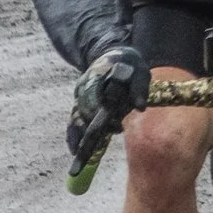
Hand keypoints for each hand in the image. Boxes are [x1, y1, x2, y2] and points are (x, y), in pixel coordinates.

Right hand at [67, 41, 149, 163]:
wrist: (113, 54)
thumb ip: (139, 87)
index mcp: (97, 79)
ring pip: (75, 119)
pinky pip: (73, 120)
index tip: (111, 128)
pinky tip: (74, 151)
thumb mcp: (140, 71)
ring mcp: (79, 96)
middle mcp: (84, 89)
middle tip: (92, 152)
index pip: (95, 100)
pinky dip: (73, 135)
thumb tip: (140, 107)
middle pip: (84, 113)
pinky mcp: (79, 103)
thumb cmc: (129, 64)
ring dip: (78, 138)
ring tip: (79, 158)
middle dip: (89, 133)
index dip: (100, 115)